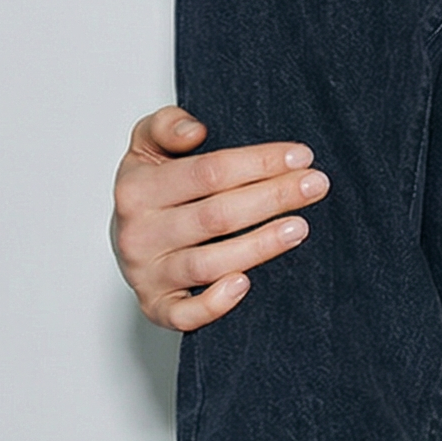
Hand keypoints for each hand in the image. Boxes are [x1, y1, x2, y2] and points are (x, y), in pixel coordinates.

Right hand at [111, 104, 328, 331]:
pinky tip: (245, 285)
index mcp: (137, 189)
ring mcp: (146, 274)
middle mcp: (138, 234)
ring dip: (259, 246)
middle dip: (273, 198)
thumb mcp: (148, 145)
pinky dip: (213, 304)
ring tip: (300, 228)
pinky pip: (183, 315)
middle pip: (216, 215)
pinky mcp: (155, 307)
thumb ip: (167, 125)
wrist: (125, 238)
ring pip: (208, 263)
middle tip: (316, 185)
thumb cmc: (151, 188)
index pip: (208, 172)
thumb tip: (195, 132)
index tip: (300, 156)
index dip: (258, 163)